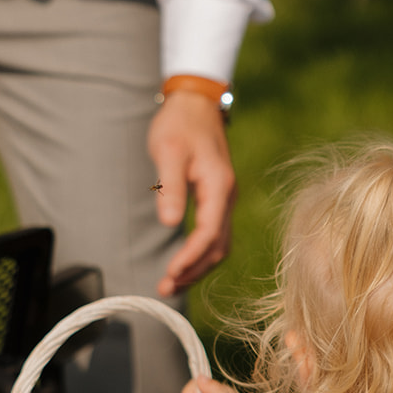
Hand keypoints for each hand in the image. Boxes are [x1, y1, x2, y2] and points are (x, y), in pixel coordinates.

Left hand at [148, 90, 235, 296]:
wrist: (194, 104)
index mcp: (219, 186)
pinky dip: (201, 253)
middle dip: (193, 270)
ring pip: (219, 244)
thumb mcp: (168, 151)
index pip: (209, 233)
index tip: (169, 274)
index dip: (190, 258)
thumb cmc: (178, 124)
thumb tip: (170, 223)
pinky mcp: (217, 198)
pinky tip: (183, 262)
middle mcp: (227, 195)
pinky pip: (215, 234)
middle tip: (165, 288)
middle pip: (218, 246)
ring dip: (198, 266)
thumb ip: (170, 187)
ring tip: (171, 283)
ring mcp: (225, 198)